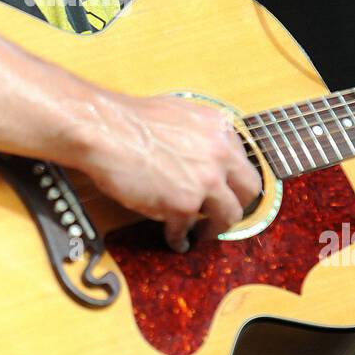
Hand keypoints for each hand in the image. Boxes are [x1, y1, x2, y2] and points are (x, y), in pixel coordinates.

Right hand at [76, 89, 261, 251]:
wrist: (106, 130)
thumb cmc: (129, 119)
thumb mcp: (179, 114)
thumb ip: (200, 135)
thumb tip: (203, 154)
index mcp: (219, 129)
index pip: (243, 161)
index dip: (234, 179)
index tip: (227, 189)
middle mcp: (219, 155)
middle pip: (249, 190)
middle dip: (237, 205)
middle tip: (223, 213)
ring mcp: (204, 181)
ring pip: (228, 216)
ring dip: (215, 227)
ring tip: (203, 232)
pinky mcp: (183, 205)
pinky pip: (187, 229)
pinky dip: (179, 237)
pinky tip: (174, 240)